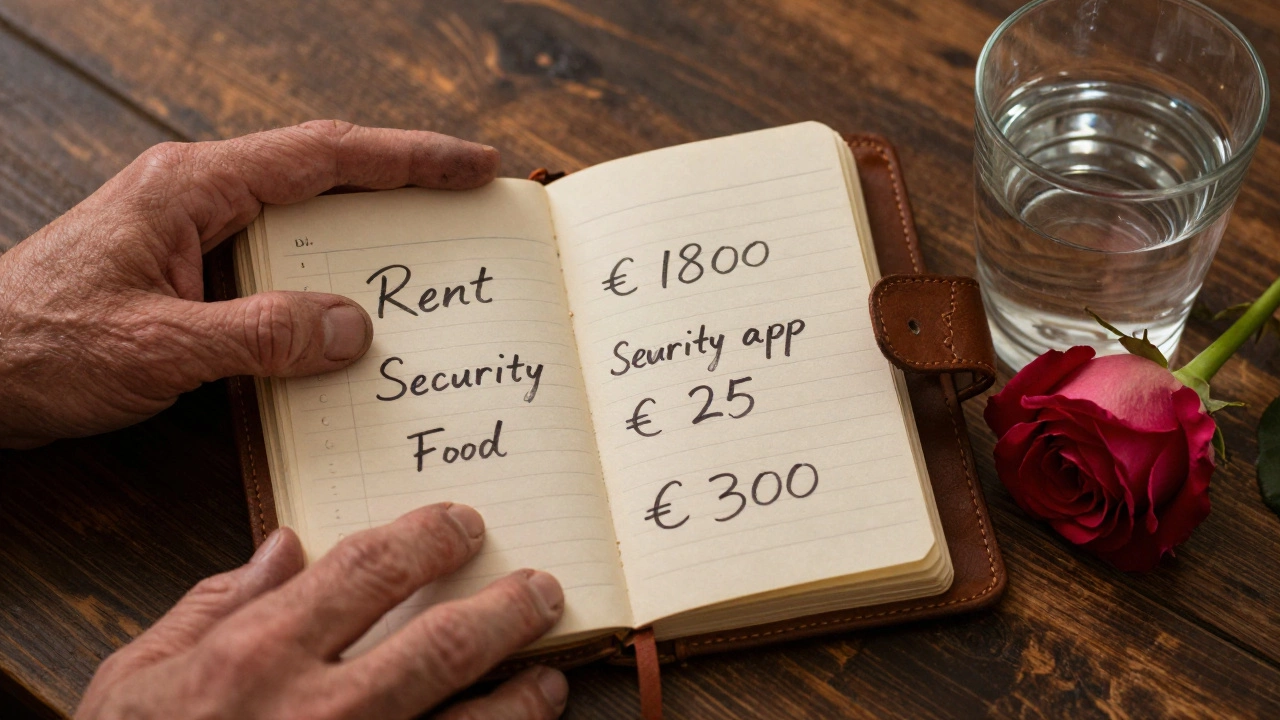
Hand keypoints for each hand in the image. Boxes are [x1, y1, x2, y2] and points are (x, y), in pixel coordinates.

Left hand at [0, 120, 498, 447]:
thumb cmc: (39, 348)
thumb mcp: (159, 348)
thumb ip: (260, 334)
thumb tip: (353, 326)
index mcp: (193, 187)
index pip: (324, 156)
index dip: (409, 159)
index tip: (472, 165)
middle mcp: (197, 193)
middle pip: (324, 172)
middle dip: (403, 183)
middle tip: (471, 199)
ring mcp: (192, 228)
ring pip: (303, 216)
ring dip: (366, 229)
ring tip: (430, 250)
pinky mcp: (187, 266)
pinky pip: (276, 256)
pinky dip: (324, 271)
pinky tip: (352, 305)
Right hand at [76, 504, 568, 718]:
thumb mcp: (136, 677)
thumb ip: (214, 603)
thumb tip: (283, 545)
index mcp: (256, 658)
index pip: (369, 570)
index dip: (430, 537)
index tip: (465, 524)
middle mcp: (316, 713)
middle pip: (442, 646)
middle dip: (506, 611)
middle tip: (542, 589)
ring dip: (522, 700)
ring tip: (548, 679)